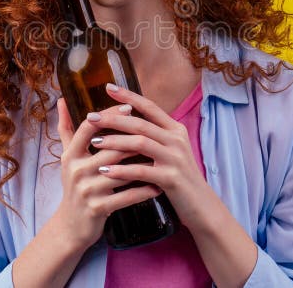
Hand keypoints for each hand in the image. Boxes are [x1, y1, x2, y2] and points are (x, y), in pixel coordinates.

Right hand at [54, 97, 162, 249]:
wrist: (71, 226)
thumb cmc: (74, 186)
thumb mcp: (67, 157)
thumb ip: (66, 128)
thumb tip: (61, 99)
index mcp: (70, 155)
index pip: (88, 128)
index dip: (108, 115)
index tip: (128, 106)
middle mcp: (76, 171)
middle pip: (109, 148)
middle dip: (133, 138)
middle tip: (155, 130)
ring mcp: (87, 190)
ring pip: (121, 171)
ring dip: (144, 163)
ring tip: (161, 155)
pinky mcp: (98, 208)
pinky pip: (126, 197)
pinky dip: (144, 190)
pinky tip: (158, 185)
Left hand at [86, 84, 208, 228]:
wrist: (201, 205)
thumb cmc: (179, 177)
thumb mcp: (170, 151)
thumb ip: (154, 136)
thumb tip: (127, 122)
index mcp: (175, 130)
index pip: (149, 107)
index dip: (129, 96)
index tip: (108, 87)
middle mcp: (176, 139)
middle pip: (141, 123)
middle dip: (113, 119)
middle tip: (90, 117)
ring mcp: (175, 158)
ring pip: (140, 143)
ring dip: (114, 142)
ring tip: (94, 142)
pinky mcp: (171, 178)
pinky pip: (142, 170)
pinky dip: (122, 170)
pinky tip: (105, 171)